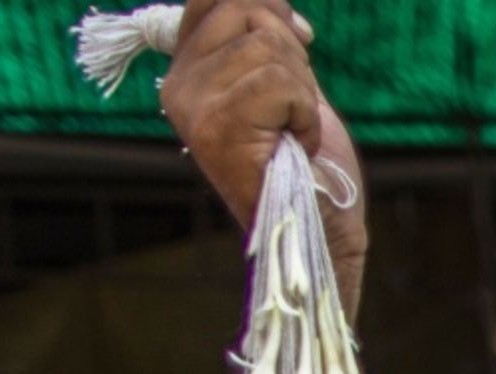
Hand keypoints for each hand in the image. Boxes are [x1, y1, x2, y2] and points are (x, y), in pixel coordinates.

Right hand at [164, 0, 366, 302]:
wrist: (317, 229)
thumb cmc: (306, 165)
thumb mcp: (283, 87)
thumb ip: (267, 42)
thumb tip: (276, 1)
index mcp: (186, 74)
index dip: (265, 4)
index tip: (301, 39)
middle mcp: (178, 88)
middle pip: (246, 9)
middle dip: (292, 53)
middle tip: (293, 108)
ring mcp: (194, 107)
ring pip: (268, 46)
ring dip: (302, 91)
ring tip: (291, 133)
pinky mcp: (218, 126)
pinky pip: (282, 83)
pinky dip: (306, 114)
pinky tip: (294, 146)